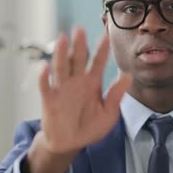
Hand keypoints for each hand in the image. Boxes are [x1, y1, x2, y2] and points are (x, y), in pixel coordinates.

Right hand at [25, 27, 131, 172]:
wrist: (71, 144)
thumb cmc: (90, 127)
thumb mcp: (109, 113)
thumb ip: (116, 95)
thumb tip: (128, 76)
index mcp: (93, 84)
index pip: (99, 62)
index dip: (102, 49)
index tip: (107, 35)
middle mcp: (77, 82)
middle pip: (78, 60)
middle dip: (79, 45)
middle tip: (80, 29)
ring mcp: (62, 89)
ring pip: (61, 67)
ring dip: (61, 54)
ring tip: (62, 38)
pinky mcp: (49, 100)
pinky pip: (45, 86)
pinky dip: (44, 77)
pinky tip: (44, 66)